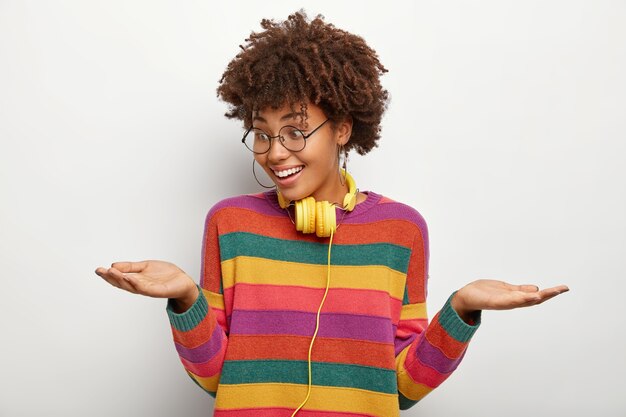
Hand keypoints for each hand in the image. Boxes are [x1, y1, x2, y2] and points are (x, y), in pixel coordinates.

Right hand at [94, 260, 197, 306]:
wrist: (183, 280)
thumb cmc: (165, 275)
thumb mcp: (145, 266)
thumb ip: (130, 267)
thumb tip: (113, 265)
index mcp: (135, 280)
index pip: (119, 279)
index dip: (108, 275)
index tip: (98, 269)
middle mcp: (139, 286)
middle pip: (122, 283)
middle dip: (110, 278)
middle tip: (101, 271)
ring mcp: (148, 290)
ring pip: (131, 286)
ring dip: (121, 280)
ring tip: (111, 272)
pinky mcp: (158, 291)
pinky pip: (145, 288)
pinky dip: (137, 284)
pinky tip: (130, 278)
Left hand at [451, 279, 568, 321]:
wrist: (465, 297)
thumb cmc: (484, 292)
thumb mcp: (506, 289)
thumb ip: (520, 291)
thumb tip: (536, 289)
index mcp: (515, 297)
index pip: (536, 296)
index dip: (550, 293)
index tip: (564, 288)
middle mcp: (512, 301)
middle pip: (534, 299)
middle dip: (549, 294)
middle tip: (564, 288)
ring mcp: (504, 302)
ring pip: (524, 301)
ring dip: (538, 297)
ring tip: (551, 292)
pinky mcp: (494, 302)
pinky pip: (510, 301)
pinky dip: (522, 299)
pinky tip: (532, 296)